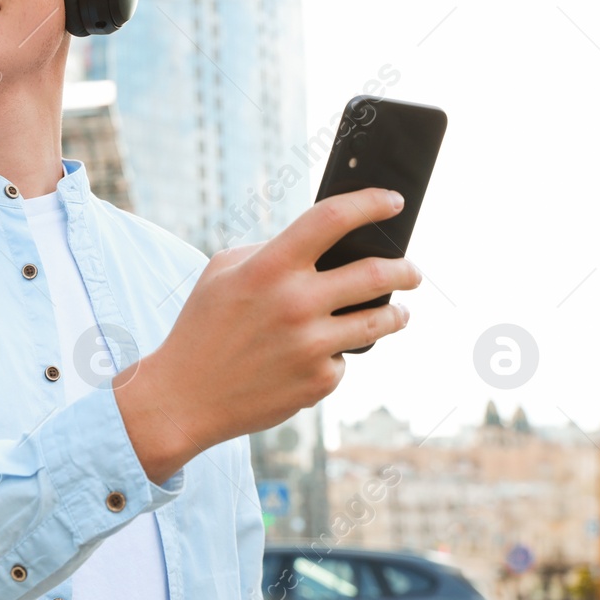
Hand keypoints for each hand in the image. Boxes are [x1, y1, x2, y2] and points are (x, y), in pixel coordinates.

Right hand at [114, 187, 421, 481]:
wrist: (185, 397)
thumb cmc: (202, 328)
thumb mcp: (222, 274)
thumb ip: (269, 251)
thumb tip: (321, 246)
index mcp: (269, 267)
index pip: (332, 218)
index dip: (370, 204)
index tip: (392, 202)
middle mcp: (295, 302)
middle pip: (377, 273)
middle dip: (407, 269)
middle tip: (413, 271)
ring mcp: (311, 345)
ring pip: (380, 320)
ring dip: (396, 313)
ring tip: (397, 312)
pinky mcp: (319, 381)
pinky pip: (346, 358)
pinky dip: (338, 354)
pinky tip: (316, 356)